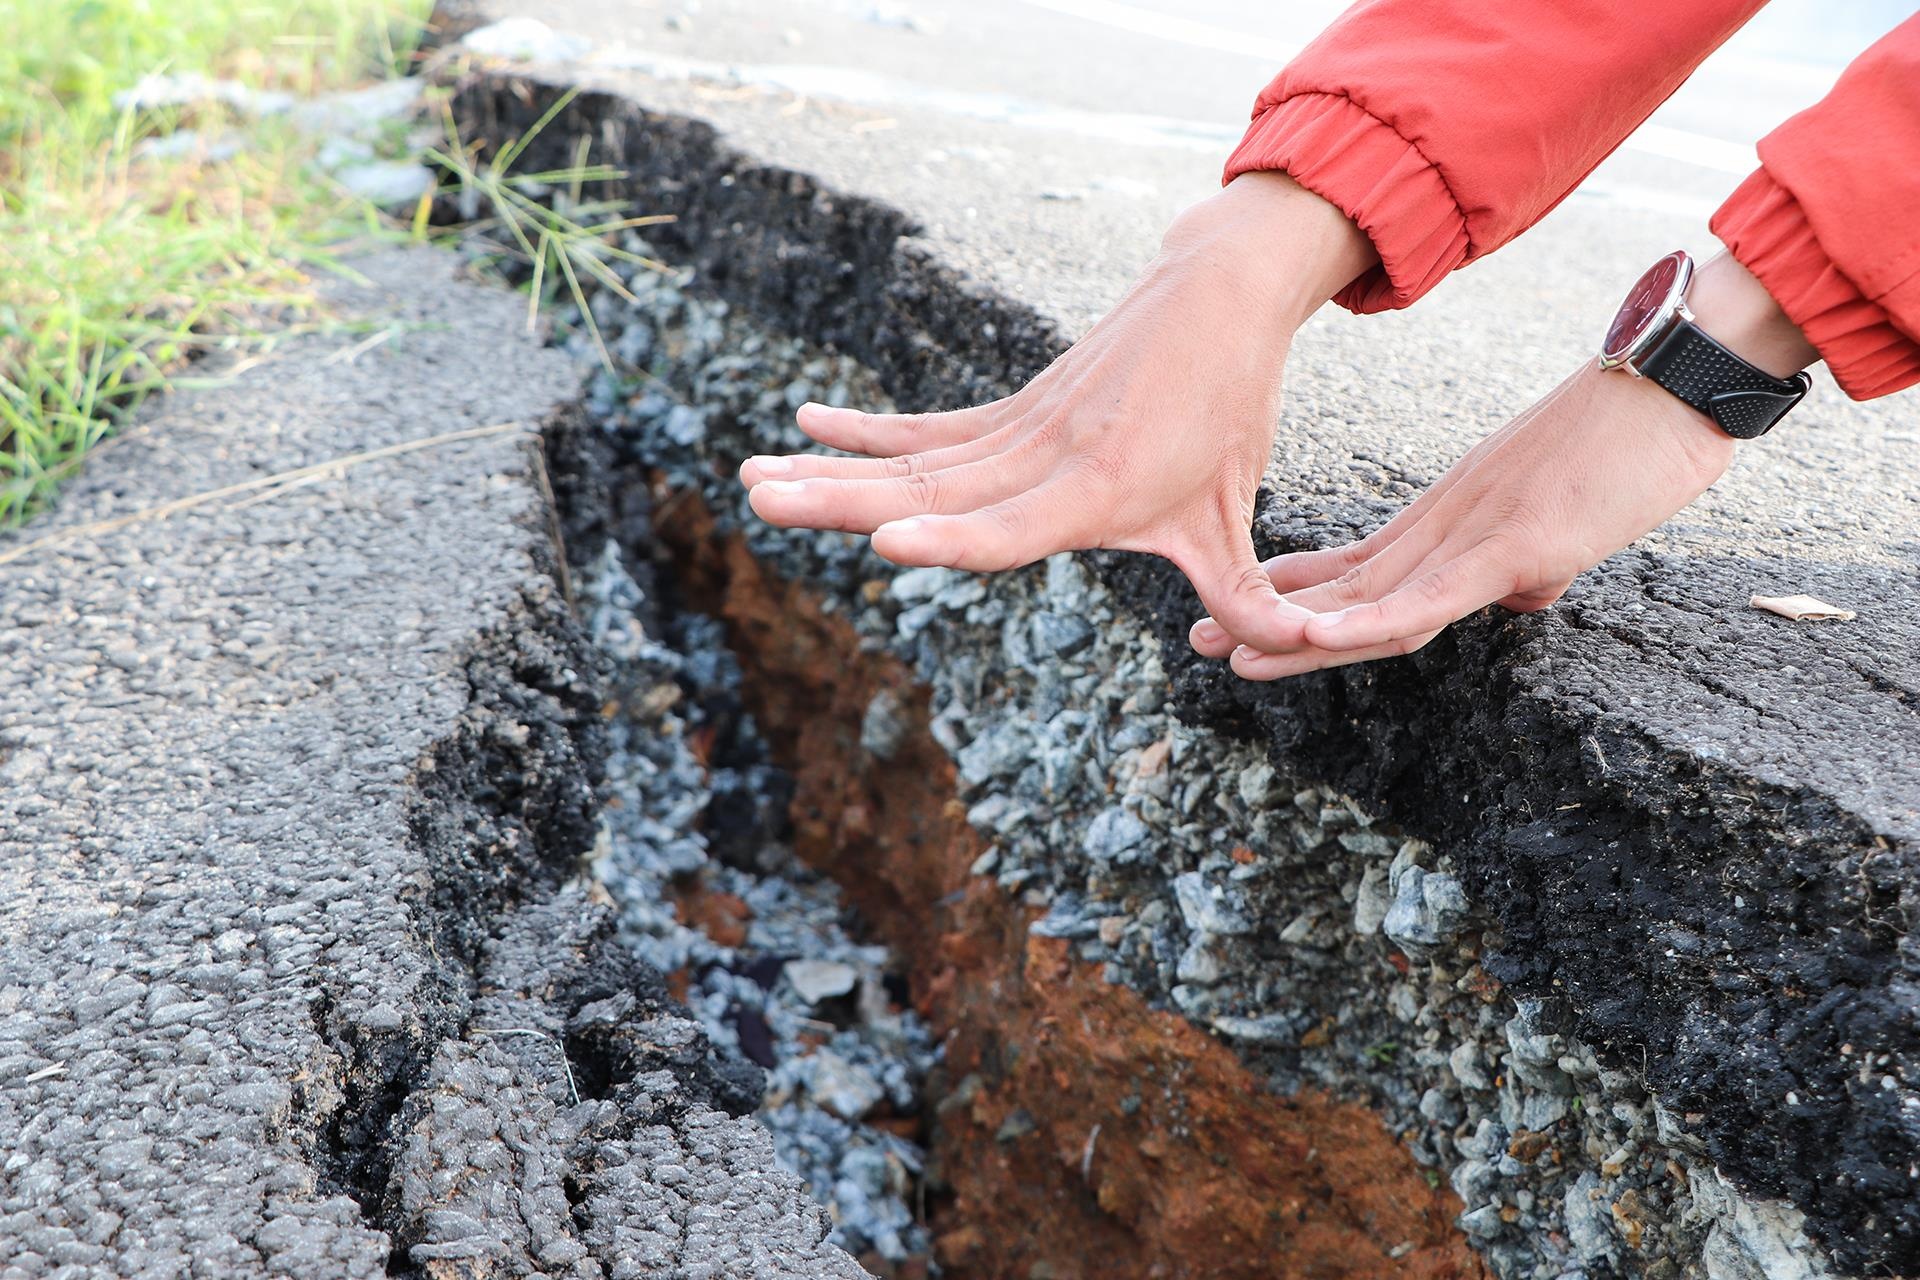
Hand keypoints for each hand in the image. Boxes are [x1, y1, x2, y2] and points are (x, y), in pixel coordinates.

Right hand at [738, 172, 1375, 653]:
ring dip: (830, 470)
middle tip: (760, 501)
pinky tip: (804, 423)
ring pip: (913, 459)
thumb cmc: (1227, 414)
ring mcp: (1019, 429)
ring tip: (749, 476)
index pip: (1014, 526)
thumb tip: (1286, 650)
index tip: (886, 542)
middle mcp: (1046, 459)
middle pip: (932, 488)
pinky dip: (868, 429)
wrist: (1214, 300)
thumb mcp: (1233, 514)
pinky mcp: (1008, 411)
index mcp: (1100, 491)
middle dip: (842, 500)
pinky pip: (927, 427)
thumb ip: (1241, 594)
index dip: (952, 540)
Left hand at [1193, 252, 1815, 679]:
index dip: (1300, 596)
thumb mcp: (1567, 523)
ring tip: (1236, 654)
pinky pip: (1434, 595)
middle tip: (1200, 639)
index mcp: (1453, 521)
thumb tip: (1521, 598)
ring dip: (1303, 631)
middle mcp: (1449, 526)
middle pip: (1348, 588)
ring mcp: (1477, 535)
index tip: (1244, 616)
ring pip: (1374, 599)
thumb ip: (1531, 562)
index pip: (1360, 567)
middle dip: (1273, 620)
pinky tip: (1325, 638)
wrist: (1677, 381)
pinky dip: (1377, 621)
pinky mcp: (1517, 543)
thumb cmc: (1633, 447)